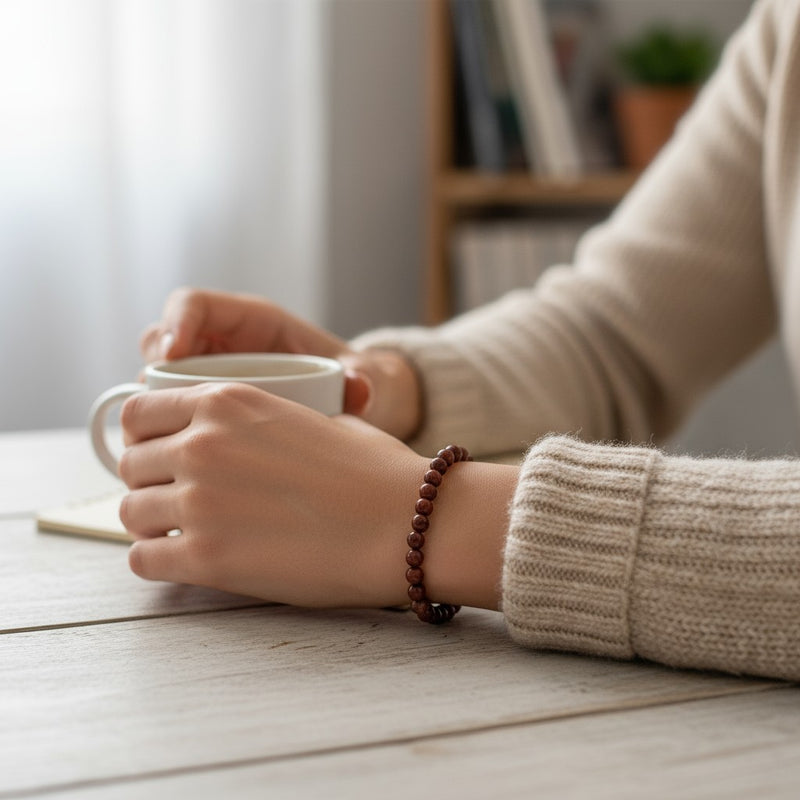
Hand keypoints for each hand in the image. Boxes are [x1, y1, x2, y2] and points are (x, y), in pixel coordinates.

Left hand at [118, 382, 515, 609]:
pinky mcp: (205, 557)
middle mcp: (202, 444)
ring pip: (130, 512)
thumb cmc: (373, 472)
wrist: (405, 523)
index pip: (139, 413)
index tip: (161, 455)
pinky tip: (187, 560)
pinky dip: (158, 560)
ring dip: (153, 523)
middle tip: (178, 500)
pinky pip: (142, 559)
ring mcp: (199, 500)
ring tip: (185, 532)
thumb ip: (261, 422)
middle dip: (149, 482)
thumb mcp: (313, 418)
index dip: (145, 438)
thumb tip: (241, 439)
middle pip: (129, 464)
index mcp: (227, 402)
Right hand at [140, 287, 420, 439]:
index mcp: (254, 322)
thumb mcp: (361, 376)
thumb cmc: (352, 380)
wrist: (355, 408)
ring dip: (153, 407)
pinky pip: (171, 416)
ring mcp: (210, 379)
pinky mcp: (206, 412)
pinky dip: (167, 434)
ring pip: (158, 382)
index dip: (176, 322)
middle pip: (161, 341)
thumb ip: (362, 378)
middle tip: (158, 403)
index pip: (196, 305)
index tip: (172, 353)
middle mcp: (224, 346)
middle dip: (152, 368)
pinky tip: (178, 462)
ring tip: (164, 438)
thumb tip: (358, 388)